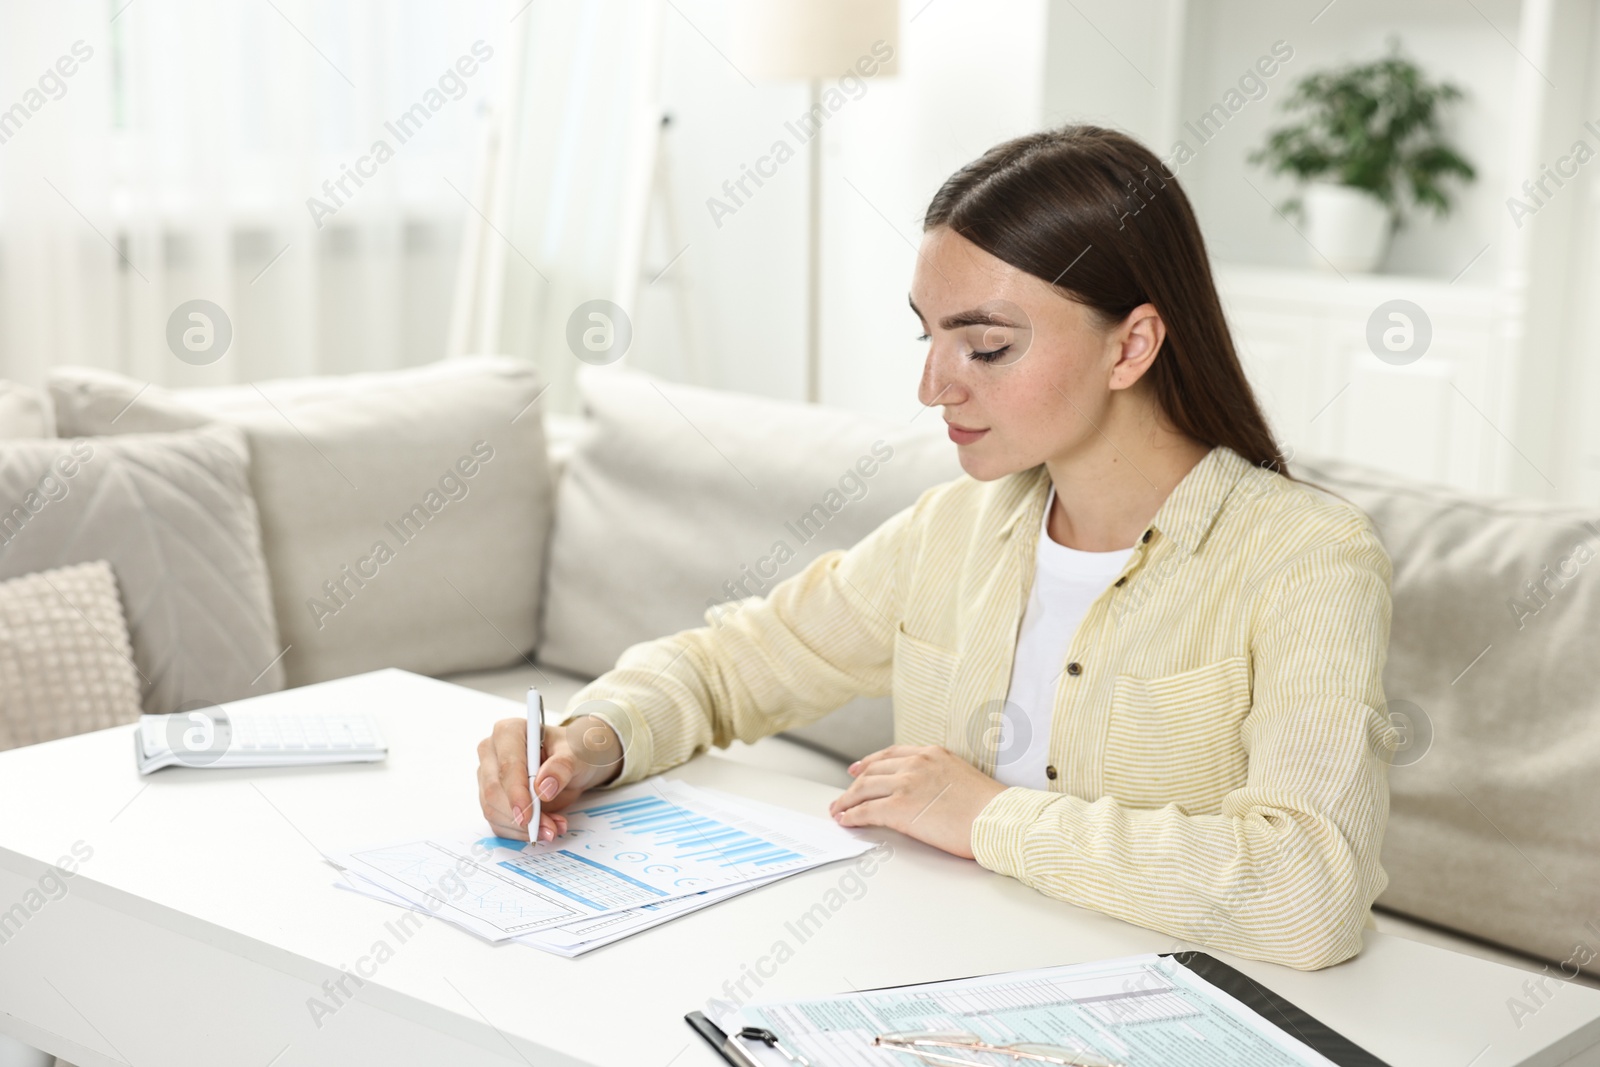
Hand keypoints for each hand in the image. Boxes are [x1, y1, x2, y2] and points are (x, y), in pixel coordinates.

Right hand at [476, 715, 622, 842]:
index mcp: (509, 732)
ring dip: (522, 827)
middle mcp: (492, 752)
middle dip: (522, 816)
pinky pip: (498, 822)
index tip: (529, 815)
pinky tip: (543, 828)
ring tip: (553, 827)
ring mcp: (489, 776)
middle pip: (494, 791)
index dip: (516, 792)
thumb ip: (562, 767)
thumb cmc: (573, 750)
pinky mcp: (492, 797)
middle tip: (549, 828)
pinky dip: (519, 832)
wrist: (575, 762)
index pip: (507, 766)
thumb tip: (544, 787)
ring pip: (493, 810)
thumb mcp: (577, 754)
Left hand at [827, 744, 1006, 858]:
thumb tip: (924, 792)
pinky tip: (847, 820)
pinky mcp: (899, 807)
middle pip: (873, 771)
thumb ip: (938, 777)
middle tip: (843, 796)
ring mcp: (906, 784)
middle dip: (854, 785)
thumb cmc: (988, 807)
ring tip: (838, 811)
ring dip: (847, 800)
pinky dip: (852, 815)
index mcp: (932, 754)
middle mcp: (916, 764)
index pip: (891, 754)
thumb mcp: (961, 776)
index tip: (857, 769)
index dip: (869, 762)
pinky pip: (866, 810)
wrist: (998, 820)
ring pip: (864, 789)